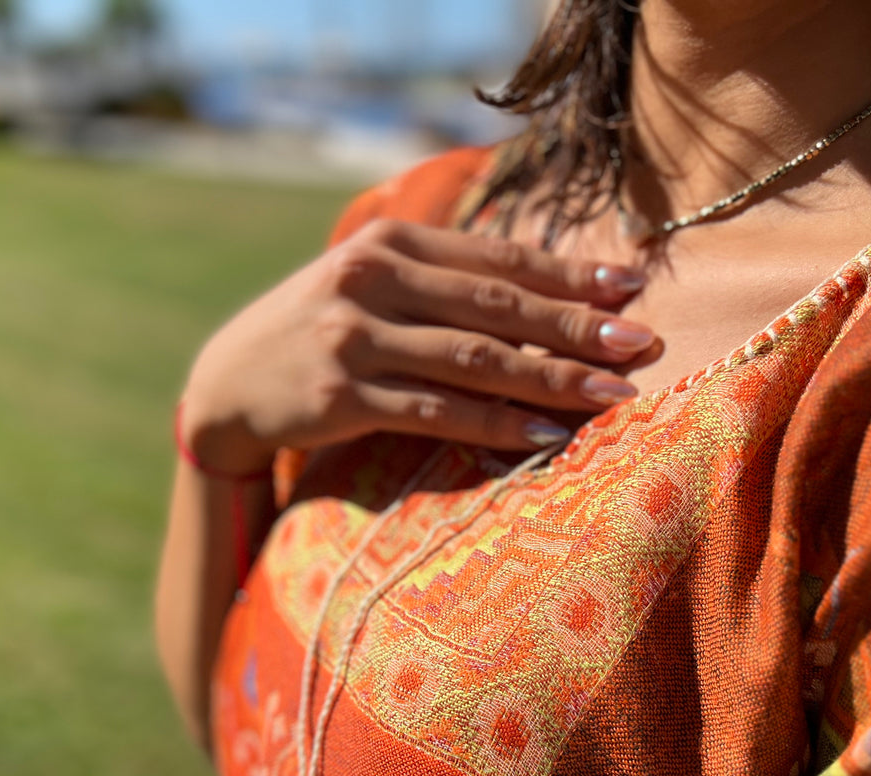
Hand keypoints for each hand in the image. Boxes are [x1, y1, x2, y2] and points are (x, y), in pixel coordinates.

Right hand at [179, 218, 654, 474]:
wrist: (228, 384)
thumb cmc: (319, 332)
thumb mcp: (370, 286)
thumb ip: (441, 281)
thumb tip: (544, 290)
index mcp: (387, 245)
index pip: (496, 258)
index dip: (568, 274)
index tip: (631, 287)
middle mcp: (370, 282)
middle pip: (496, 306)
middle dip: (577, 326)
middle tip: (641, 343)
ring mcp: (353, 339)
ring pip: (474, 359)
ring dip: (551, 379)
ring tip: (611, 395)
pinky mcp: (340, 398)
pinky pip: (434, 412)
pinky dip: (494, 423)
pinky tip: (542, 434)